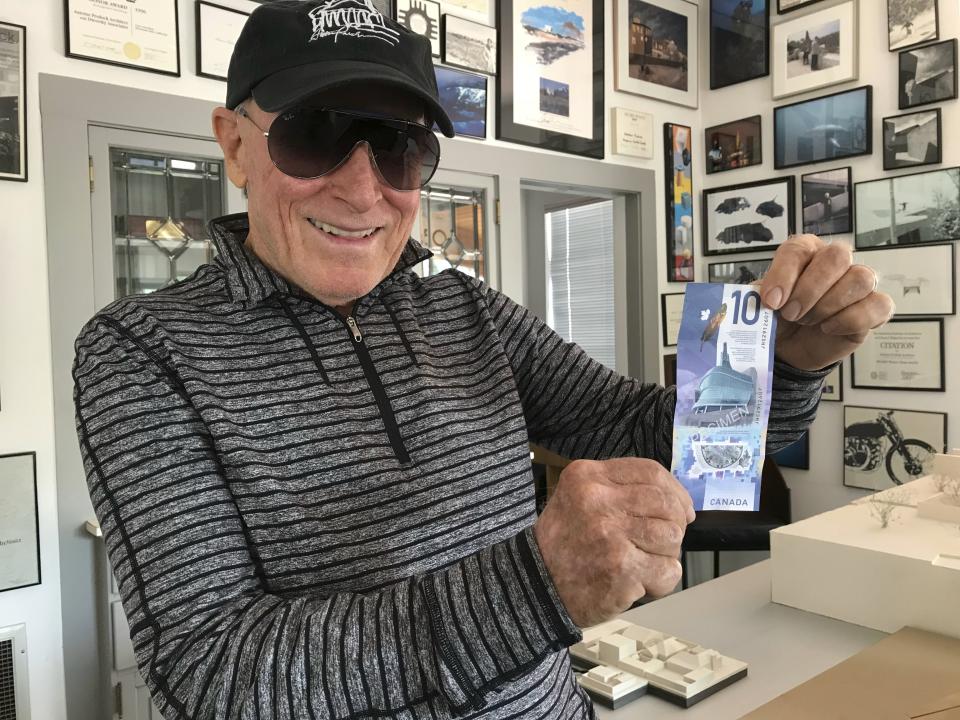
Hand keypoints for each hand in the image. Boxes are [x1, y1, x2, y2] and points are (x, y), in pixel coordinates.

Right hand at [533, 458, 694, 627]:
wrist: (535, 586)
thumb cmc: (565, 542)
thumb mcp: (580, 497)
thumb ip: (621, 490)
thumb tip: (680, 503)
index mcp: (587, 476)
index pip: (650, 471)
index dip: (675, 491)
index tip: (682, 509)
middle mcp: (597, 500)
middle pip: (666, 504)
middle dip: (674, 525)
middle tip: (660, 543)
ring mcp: (610, 534)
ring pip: (672, 536)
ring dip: (665, 555)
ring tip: (642, 563)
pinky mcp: (621, 568)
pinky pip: (668, 570)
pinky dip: (661, 582)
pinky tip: (639, 583)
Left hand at [760, 235, 894, 370]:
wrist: (788, 348)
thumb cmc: (776, 318)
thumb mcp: (759, 306)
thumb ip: (758, 296)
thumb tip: (764, 296)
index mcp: (805, 252)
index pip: (799, 248)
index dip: (784, 275)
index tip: (771, 301)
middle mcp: (834, 262)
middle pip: (837, 256)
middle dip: (810, 289)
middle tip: (791, 314)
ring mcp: (857, 284)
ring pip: (860, 278)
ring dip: (829, 305)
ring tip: (808, 322)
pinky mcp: (873, 308)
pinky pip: (878, 304)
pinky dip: (851, 319)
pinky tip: (829, 329)